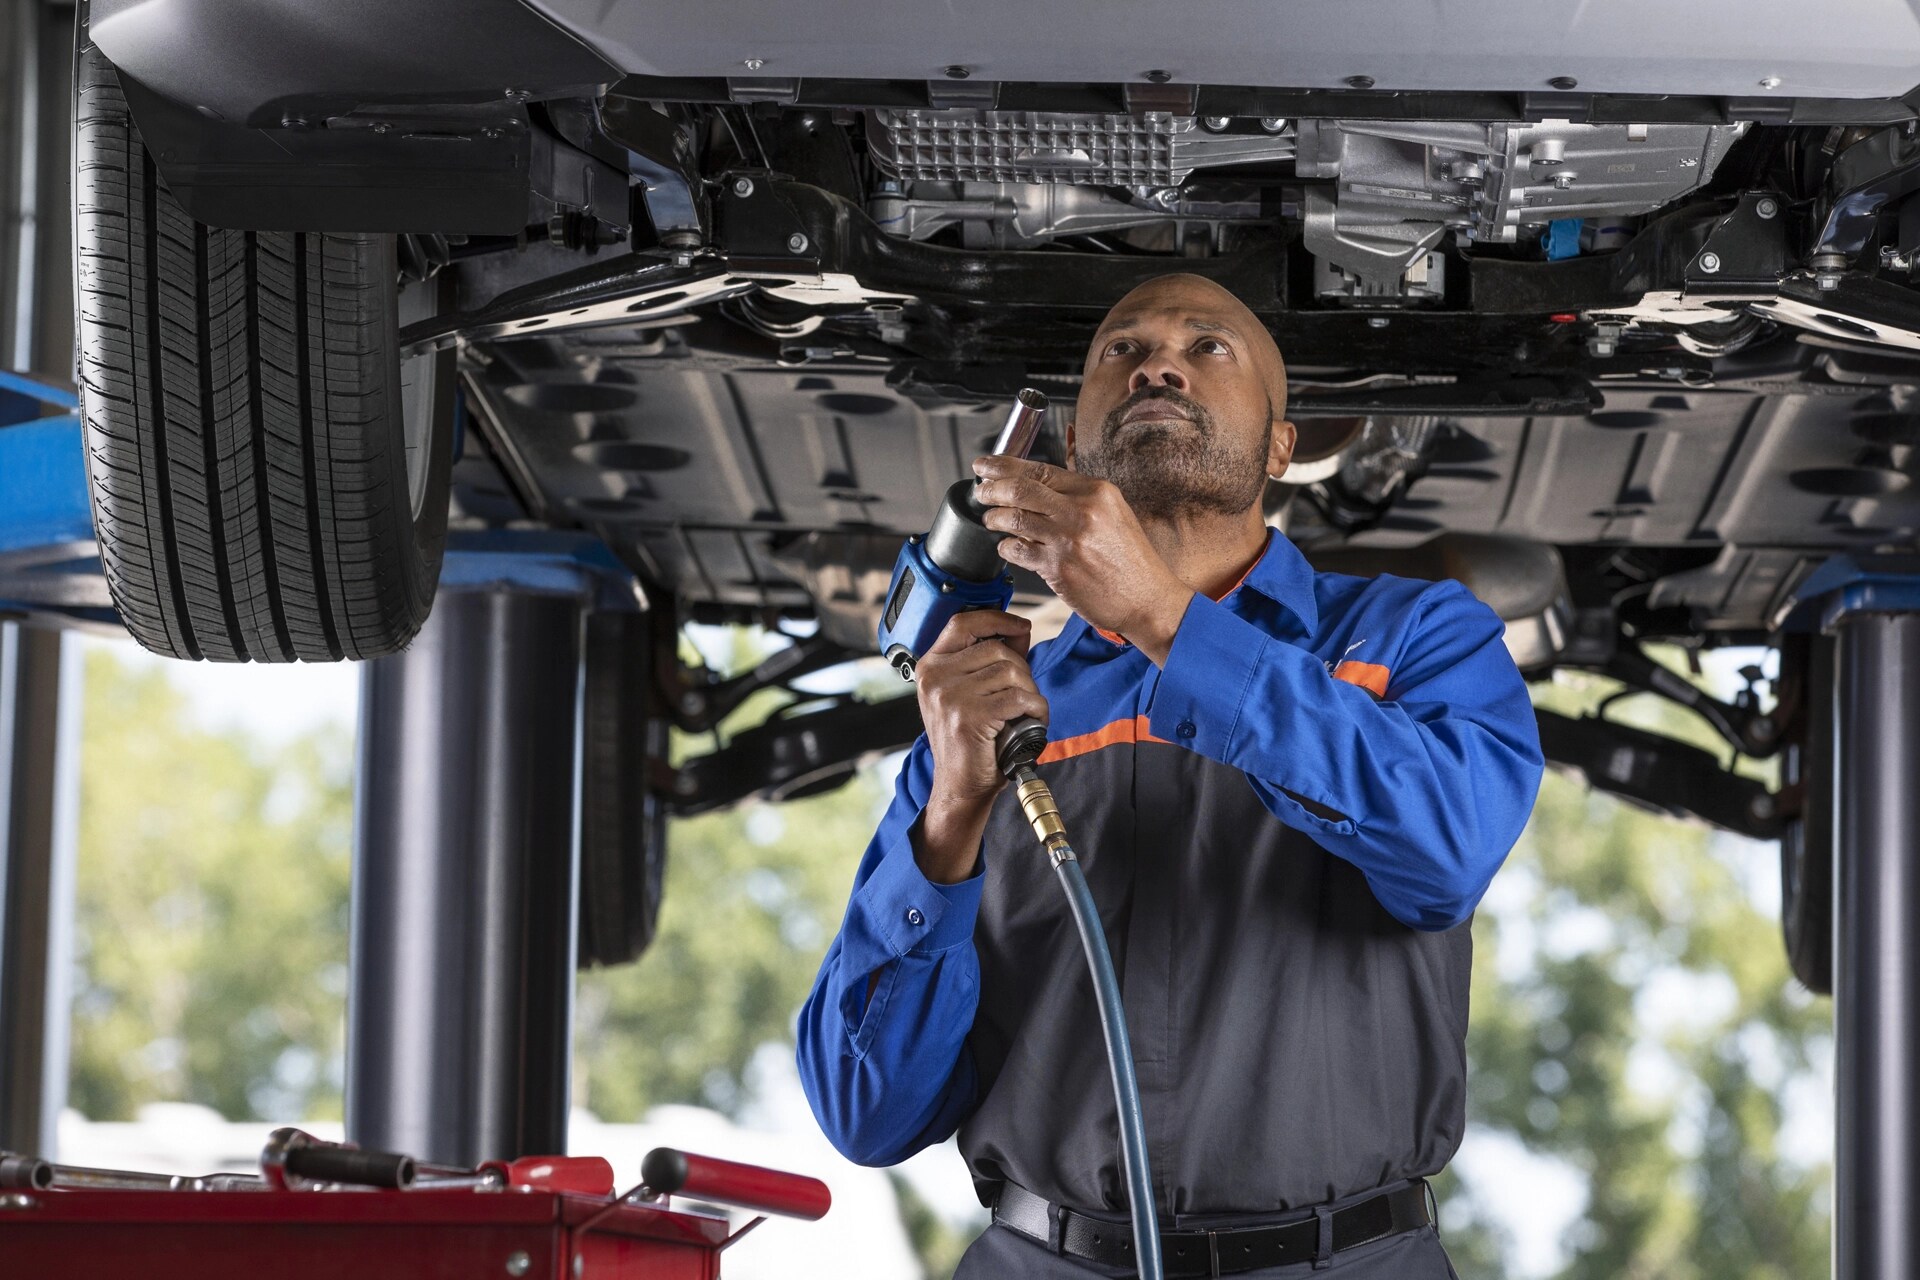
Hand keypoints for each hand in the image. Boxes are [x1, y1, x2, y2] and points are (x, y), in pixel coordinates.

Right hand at [912, 609, 1049, 881]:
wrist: (961, 786)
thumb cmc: (970, 741)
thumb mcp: (970, 692)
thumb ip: (990, 659)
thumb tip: (1019, 628)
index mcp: (930, 666)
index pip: (963, 622)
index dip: (996, 618)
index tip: (1019, 625)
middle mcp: (934, 677)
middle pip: (996, 649)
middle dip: (1022, 670)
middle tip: (1023, 696)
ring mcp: (948, 696)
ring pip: (1010, 671)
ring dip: (1030, 692)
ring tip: (1025, 711)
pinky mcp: (968, 716)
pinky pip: (1018, 697)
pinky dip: (1035, 709)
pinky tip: (1031, 722)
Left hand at [973, 455, 1193, 663]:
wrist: (1149, 599)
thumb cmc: (1131, 560)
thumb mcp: (1114, 513)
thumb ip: (1078, 497)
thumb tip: (1035, 485)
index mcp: (1096, 491)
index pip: (1039, 469)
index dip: (1004, 466)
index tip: (986, 465)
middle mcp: (1081, 511)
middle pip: (1020, 489)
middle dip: (991, 488)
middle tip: (981, 492)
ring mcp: (1068, 540)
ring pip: (1013, 518)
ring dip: (994, 518)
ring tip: (991, 520)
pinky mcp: (1058, 569)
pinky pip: (1018, 551)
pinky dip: (1006, 547)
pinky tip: (1009, 547)